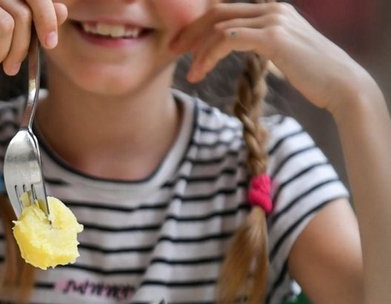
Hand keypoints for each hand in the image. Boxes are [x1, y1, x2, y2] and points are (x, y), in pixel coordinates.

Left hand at [171, 2, 370, 112]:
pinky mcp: (274, 37)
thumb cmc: (313, 76)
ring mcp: (274, 19)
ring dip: (199, 52)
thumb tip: (238, 46)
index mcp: (272, 9)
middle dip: (190, 32)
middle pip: (218, 12)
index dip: (199, 25)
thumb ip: (261, 43)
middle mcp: (272, 8)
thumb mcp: (282, 53)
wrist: (342, 85)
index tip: (181, 45)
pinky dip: (210, 55)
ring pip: (220, 27)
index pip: (226, 9)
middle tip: (171, 51)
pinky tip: (202, 72)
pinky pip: (229, 39)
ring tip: (191, 75)